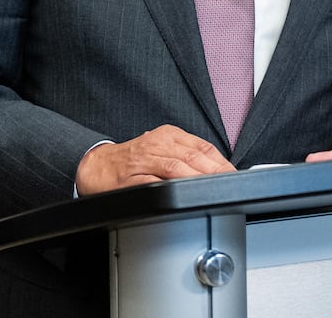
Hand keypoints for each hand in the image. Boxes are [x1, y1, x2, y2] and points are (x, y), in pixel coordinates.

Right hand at [75, 125, 235, 194]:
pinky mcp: (132, 178)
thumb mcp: (161, 147)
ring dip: (197, 179)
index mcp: (168, 135)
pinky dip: (170, 189)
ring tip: (213, 191)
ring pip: (176, 167)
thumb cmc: (132, 159)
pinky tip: (183, 196)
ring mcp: (144, 161)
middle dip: (215, 172)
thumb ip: (186, 155)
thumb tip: (217, 170)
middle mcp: (157, 144)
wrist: (97, 165)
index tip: (235, 175)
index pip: (202, 146)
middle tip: (230, 185)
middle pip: (192, 157)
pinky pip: (154, 183)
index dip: (221, 162)